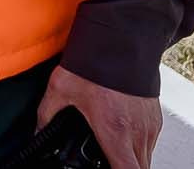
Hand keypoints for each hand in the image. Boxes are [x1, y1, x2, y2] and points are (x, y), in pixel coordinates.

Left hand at [36, 66, 161, 168]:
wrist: (122, 37)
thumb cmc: (97, 61)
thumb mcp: (62, 88)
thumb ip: (47, 113)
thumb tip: (38, 130)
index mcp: (115, 130)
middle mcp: (136, 131)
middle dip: (123, 168)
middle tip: (106, 161)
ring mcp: (149, 124)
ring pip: (146, 158)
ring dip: (132, 160)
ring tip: (114, 154)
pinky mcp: (155, 115)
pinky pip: (151, 142)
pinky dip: (139, 146)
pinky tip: (123, 138)